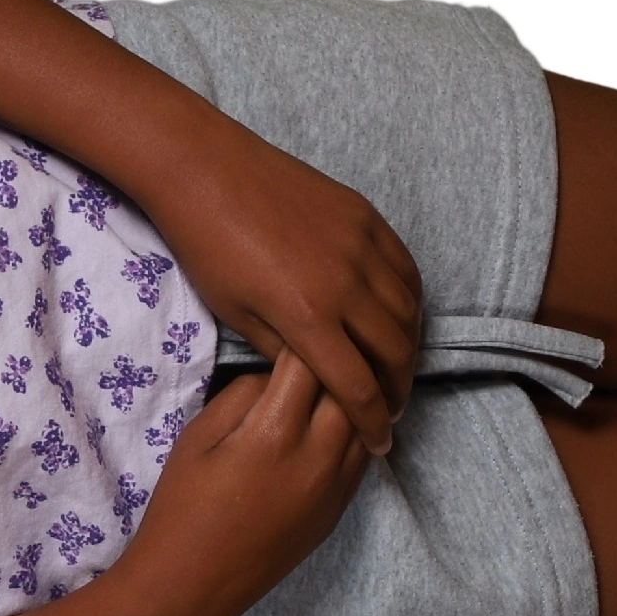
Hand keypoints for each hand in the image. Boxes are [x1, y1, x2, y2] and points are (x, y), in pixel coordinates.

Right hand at [109, 352, 373, 615]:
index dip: (302, 335)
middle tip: (319, 342)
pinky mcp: (340, 509)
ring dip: (352, 395)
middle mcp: (318, 456)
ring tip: (334, 376)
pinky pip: (364, 455)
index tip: (292, 322)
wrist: (191, 585)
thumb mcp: (198, 437)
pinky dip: (355, 430)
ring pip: (367, 420)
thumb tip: (280, 377)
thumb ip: (244, 395)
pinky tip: (336, 419)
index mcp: (274, 432)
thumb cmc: (182, 506)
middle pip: (348, 387)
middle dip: (335, 361)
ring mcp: (335, 487)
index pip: (310, 361)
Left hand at [155, 119, 423, 457]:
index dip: (373, 423)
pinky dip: (411, 302)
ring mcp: (362, 245)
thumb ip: (282, 354)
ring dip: (409, 349)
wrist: (205, 170)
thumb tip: (315, 381)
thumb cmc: (207, 247)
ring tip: (396, 371)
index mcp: (307, 316)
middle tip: (391, 412)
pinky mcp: (366, 217)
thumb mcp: (235, 315)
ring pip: (409, 312)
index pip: (358, 387)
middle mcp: (346, 283)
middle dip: (398, 391)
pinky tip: (399, 320)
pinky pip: (406, 269)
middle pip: (395, 354)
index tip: (379, 444)